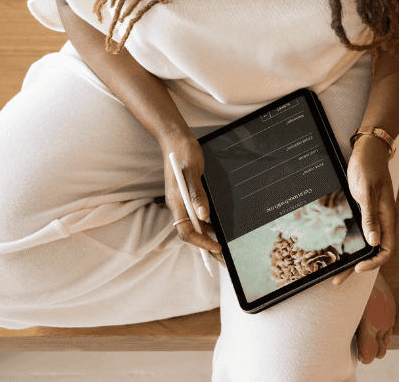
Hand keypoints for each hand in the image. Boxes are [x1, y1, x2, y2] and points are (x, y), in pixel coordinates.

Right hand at [159, 131, 225, 267]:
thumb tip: (204, 216)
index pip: (186, 231)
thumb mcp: (192, 172)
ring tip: (222, 248)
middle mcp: (178, 205)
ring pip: (194, 226)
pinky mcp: (188, 195)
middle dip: (206, 247)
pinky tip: (217, 228)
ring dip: (207, 237)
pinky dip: (206, 224)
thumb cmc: (183, 153)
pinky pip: (196, 215)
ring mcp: (182, 201)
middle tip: (222, 258)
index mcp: (176, 202)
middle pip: (190, 233)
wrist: (176, 139)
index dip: (201, 242)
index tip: (216, 247)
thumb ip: (197, 194)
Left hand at [332, 133, 394, 285]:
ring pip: (366, 244)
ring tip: (335, 270)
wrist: (367, 150)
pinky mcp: (364, 212)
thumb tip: (374, 241)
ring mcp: (374, 217)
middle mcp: (383, 221)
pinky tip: (338, 248)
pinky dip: (350, 243)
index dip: (374, 262)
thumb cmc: (368, 168)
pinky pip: (360, 233)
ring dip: (353, 258)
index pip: (387, 249)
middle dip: (358, 267)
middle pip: (374, 251)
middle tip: (337, 279)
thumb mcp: (366, 191)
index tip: (357, 267)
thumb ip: (370, 216)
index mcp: (388, 218)